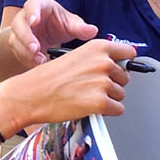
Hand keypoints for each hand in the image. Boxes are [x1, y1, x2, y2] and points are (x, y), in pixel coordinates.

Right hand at [2, 39, 134, 125]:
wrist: (30, 95)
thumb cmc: (48, 78)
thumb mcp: (75, 57)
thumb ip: (97, 59)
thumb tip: (117, 68)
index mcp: (98, 47)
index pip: (129, 53)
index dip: (124, 63)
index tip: (119, 69)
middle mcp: (103, 62)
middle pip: (125, 77)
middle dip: (113, 84)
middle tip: (91, 87)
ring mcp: (103, 83)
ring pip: (121, 94)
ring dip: (108, 98)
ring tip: (86, 97)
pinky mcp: (100, 102)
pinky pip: (118, 109)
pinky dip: (108, 111)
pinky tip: (90, 107)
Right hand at [9, 0, 99, 64]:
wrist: (46, 33)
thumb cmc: (58, 23)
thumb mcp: (70, 23)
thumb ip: (80, 27)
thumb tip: (93, 31)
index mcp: (39, 6)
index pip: (32, 6)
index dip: (32, 13)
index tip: (35, 21)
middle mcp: (24, 17)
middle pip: (19, 25)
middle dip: (26, 38)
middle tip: (36, 49)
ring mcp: (18, 32)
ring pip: (16, 41)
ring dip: (26, 52)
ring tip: (40, 60)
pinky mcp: (16, 45)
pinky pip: (18, 53)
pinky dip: (27, 60)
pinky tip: (37, 65)